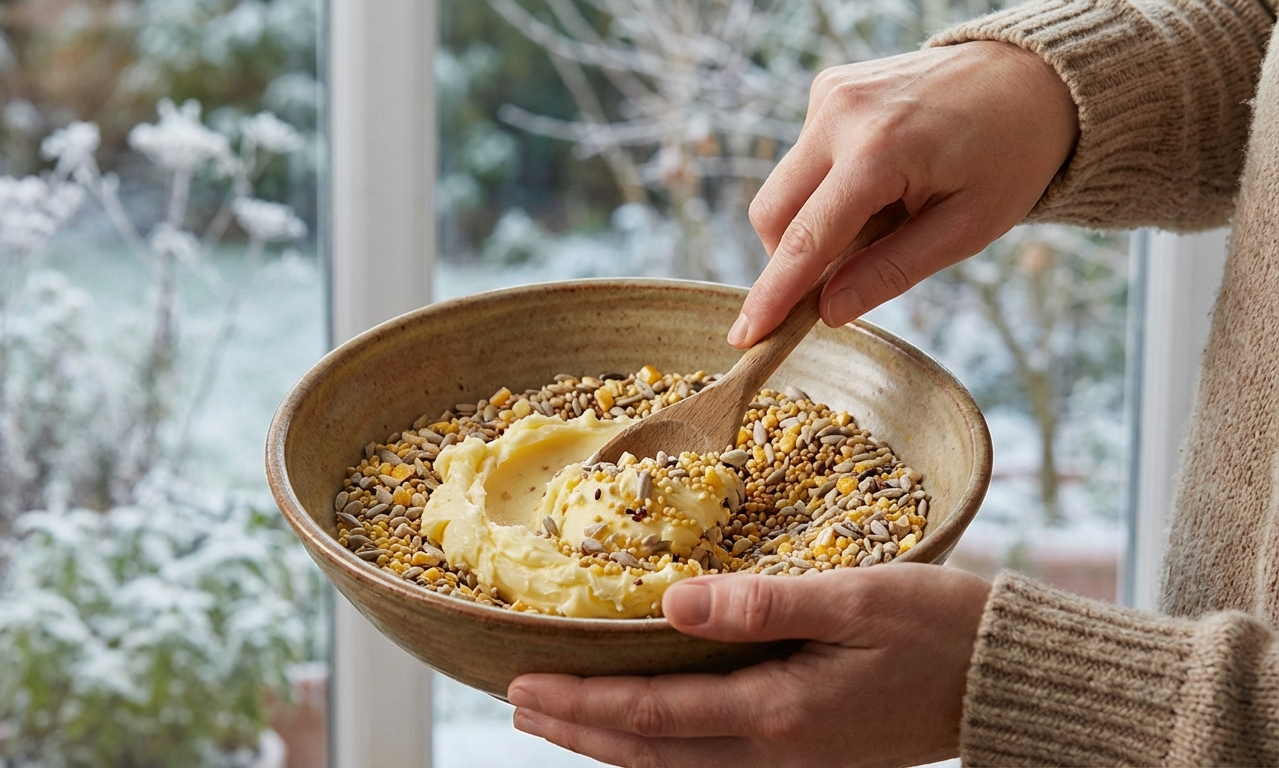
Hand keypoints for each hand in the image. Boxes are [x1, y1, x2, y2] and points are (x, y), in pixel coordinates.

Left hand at [508, 564, 990, 767]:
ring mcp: (792, 763)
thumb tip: (672, 604)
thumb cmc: (939, 626)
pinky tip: (644, 736)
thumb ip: (764, 604)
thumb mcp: (859, 597)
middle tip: (518, 707)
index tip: (523, 684)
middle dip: (579, 731)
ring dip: (611, 747)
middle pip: (651, 753)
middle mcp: (776, 752)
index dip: (581, 702)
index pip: (652, 715)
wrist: (1005, 680)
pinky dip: (662, 753)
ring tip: (561, 722)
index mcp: (780, 712)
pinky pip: (712, 766)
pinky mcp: (807, 757)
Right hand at [732, 41, 1077, 346]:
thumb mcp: (967, 229)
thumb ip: (891, 271)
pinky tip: (879, 181)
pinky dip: (826, 188)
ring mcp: (830, 95)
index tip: (746, 336)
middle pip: (772, 214)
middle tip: (841, 278)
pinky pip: (802, 160)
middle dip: (789, 260)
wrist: (1031, 76)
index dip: (773, 295)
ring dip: (812, 222)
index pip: (806, 239)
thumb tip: (827, 312)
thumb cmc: (1012, 155)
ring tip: (882, 216)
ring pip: (781, 188)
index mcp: (880, 150)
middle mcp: (841, 114)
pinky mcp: (829, 89)